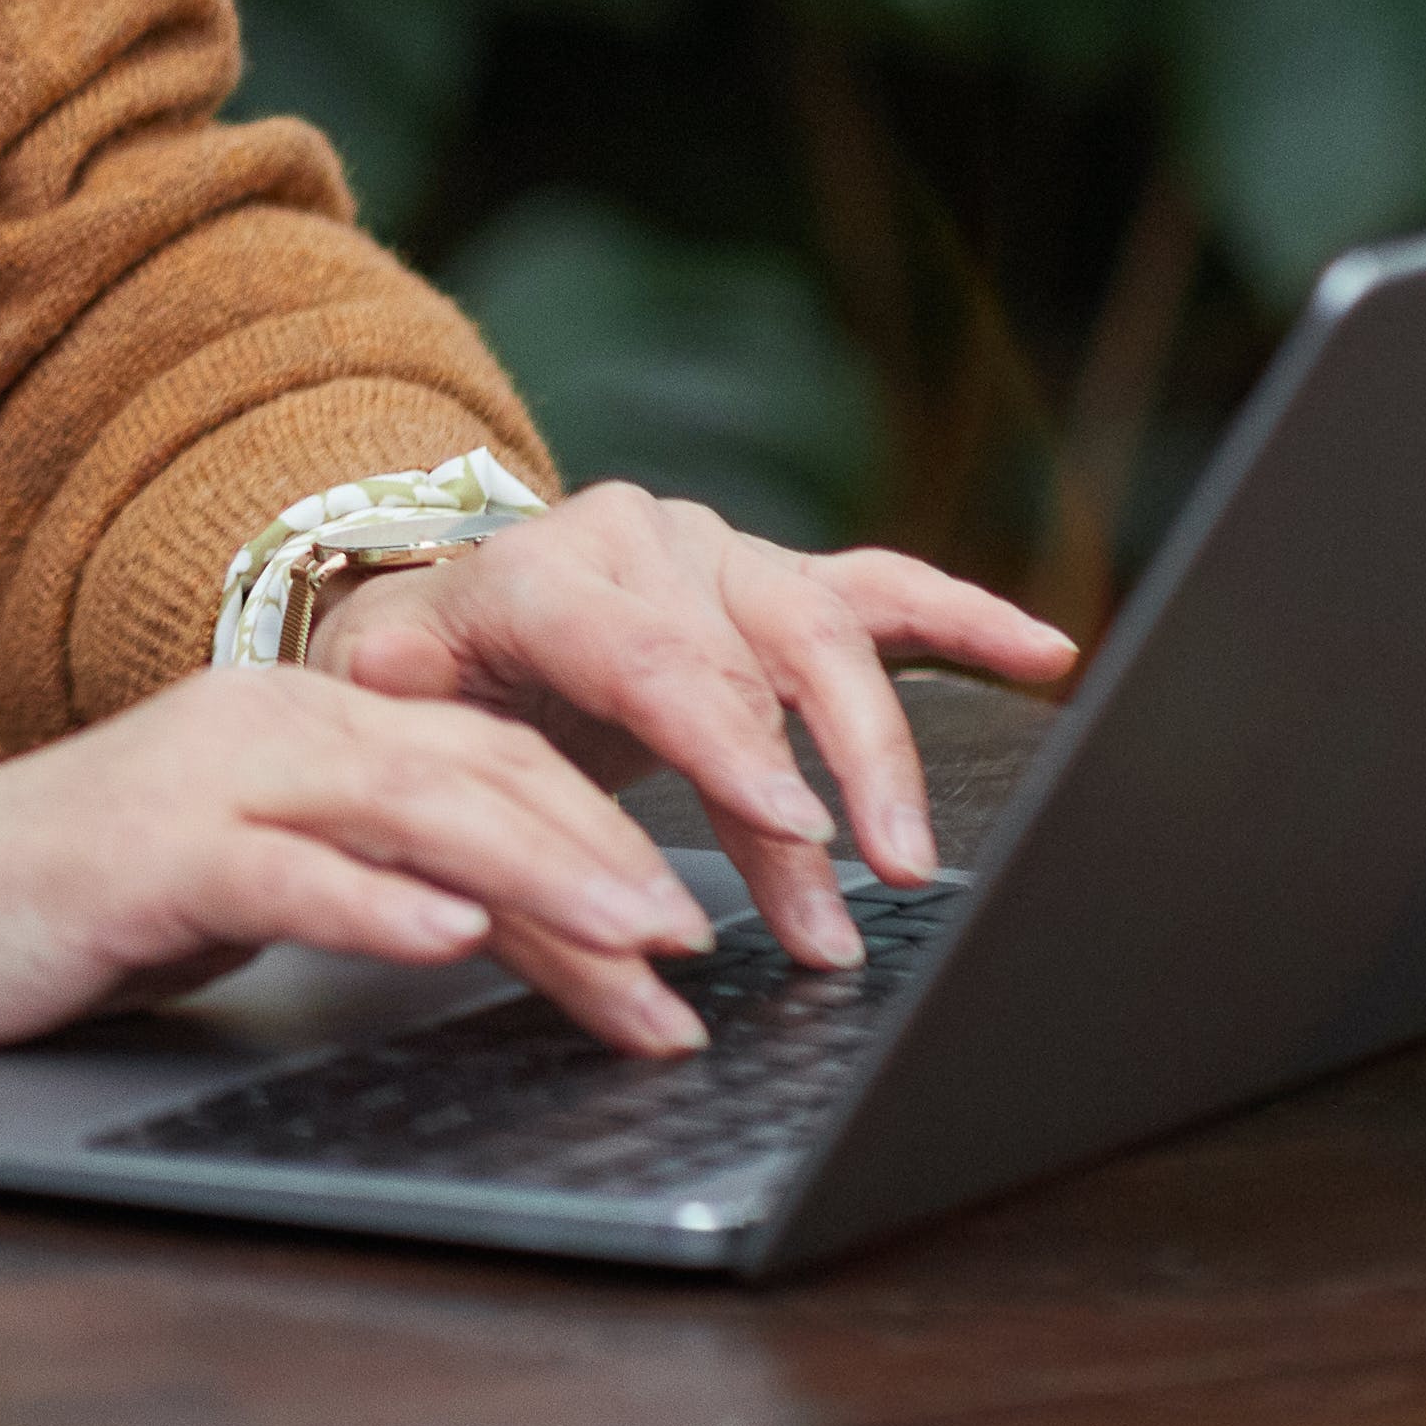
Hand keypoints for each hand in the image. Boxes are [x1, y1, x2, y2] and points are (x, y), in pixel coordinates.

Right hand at [0, 660, 732, 1058]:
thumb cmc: (63, 903)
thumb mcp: (241, 877)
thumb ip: (362, 875)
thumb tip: (500, 924)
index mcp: (293, 718)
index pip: (488, 759)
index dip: (607, 827)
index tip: (699, 914)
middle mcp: (262, 725)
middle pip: (476, 773)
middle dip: (610, 855)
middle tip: (711, 940)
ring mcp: (201, 782)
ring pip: (410, 811)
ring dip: (540, 882)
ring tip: (642, 944)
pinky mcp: (143, 857)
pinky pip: (285, 872)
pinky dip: (377, 904)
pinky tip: (450, 939)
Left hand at [309, 484, 1077, 975]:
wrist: (436, 627)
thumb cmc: (419, 685)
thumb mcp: (387, 707)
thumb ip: (421, 737)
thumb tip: (469, 780)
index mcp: (535, 573)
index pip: (650, 656)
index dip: (728, 746)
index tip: (794, 831)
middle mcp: (634, 540)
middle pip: (753, 656)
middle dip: (819, 782)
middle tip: (868, 885)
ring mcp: (714, 552)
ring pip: (824, 634)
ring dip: (880, 749)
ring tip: (912, 855)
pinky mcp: (772, 577)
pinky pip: (881, 590)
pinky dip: (964, 617)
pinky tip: (1039, 650)